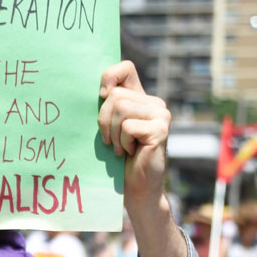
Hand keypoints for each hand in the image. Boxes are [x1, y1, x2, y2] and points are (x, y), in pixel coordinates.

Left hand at [98, 61, 169, 209]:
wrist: (137, 188)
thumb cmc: (120, 160)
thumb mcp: (110, 128)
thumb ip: (108, 107)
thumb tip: (95, 91)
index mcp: (141, 99)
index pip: (125, 68)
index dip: (109, 76)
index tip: (100, 97)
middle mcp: (154, 103)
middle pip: (115, 95)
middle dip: (103, 120)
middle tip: (110, 141)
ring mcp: (160, 115)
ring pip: (120, 108)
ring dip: (113, 133)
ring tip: (122, 148)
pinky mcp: (160, 129)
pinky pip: (127, 127)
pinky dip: (123, 143)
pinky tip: (131, 153)